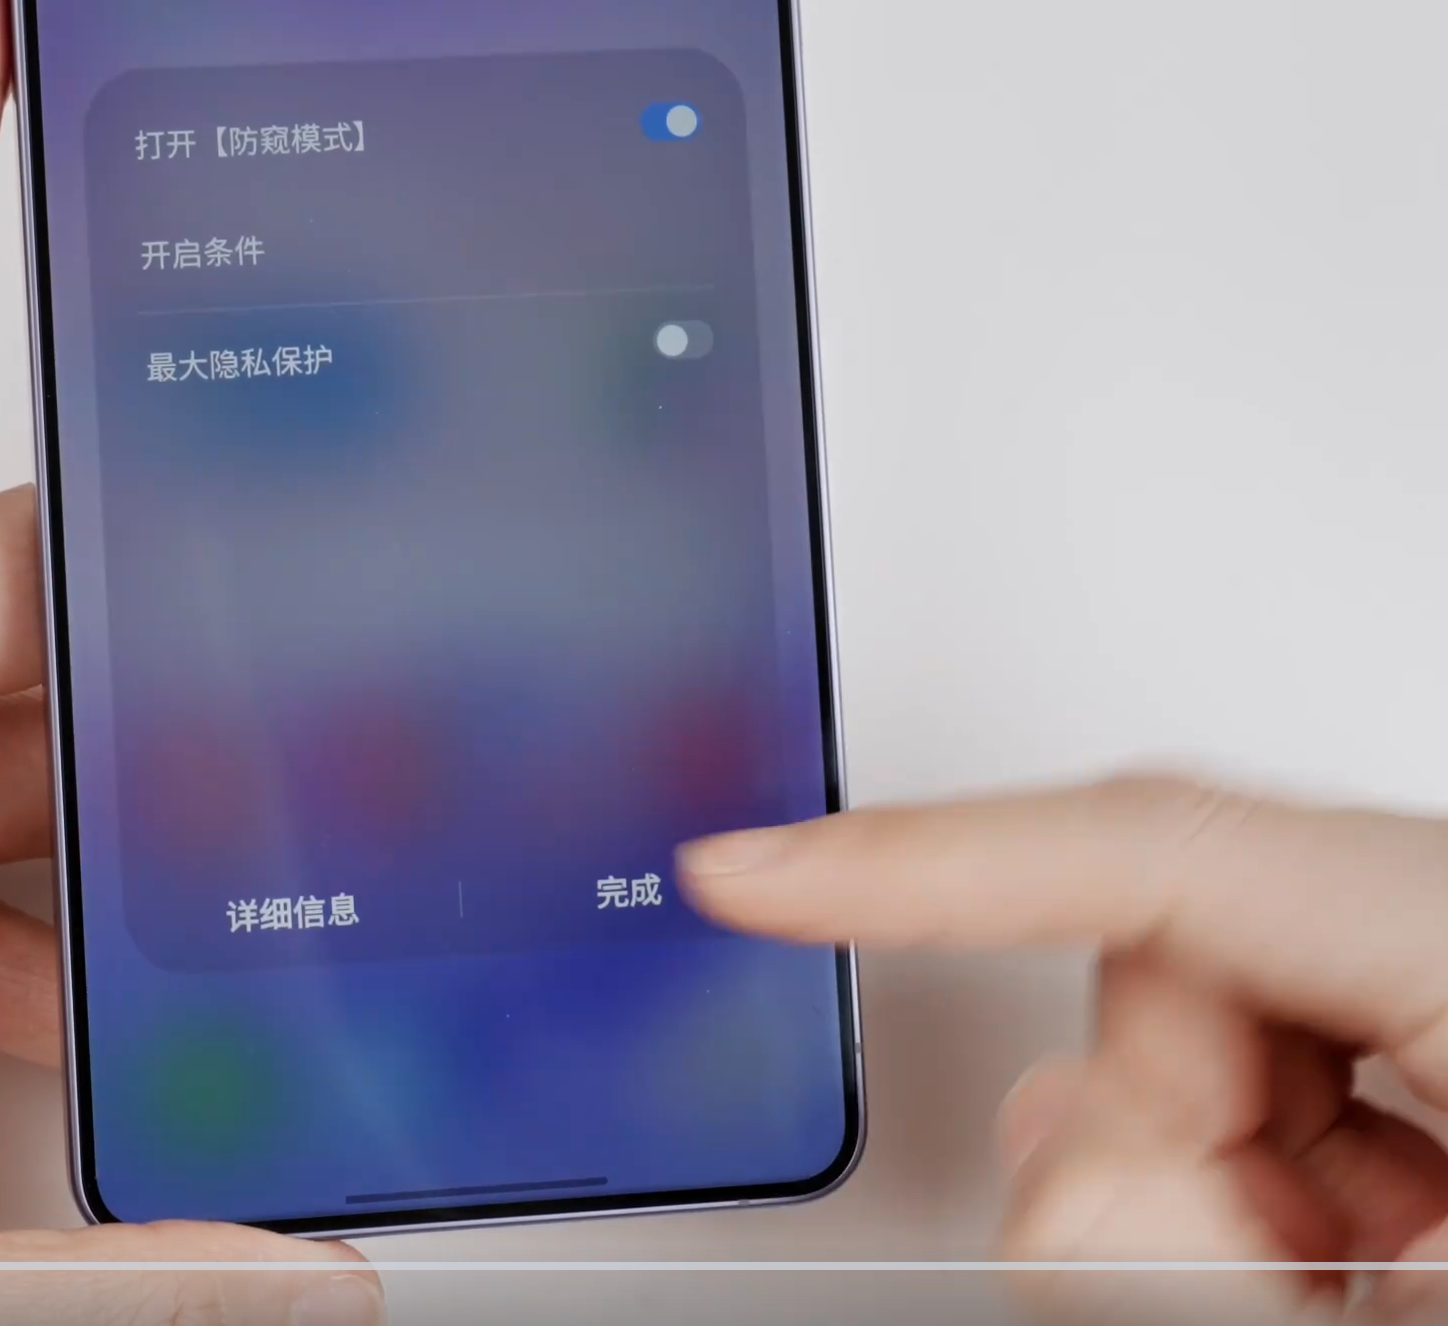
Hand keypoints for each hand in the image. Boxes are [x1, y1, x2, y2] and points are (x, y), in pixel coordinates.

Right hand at [681, 777, 1447, 1319]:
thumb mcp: (1429, 1315)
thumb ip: (1198, 1258)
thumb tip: (1041, 1181)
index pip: (1138, 844)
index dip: (910, 859)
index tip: (743, 873)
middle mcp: (1422, 914)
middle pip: (1156, 964)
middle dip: (1153, 1126)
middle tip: (1278, 1264)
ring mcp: (1411, 965)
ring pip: (1189, 1036)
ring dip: (1216, 1181)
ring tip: (1351, 1274)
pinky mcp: (1412, 1026)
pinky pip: (1257, 1085)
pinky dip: (1256, 1184)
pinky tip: (1358, 1250)